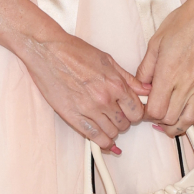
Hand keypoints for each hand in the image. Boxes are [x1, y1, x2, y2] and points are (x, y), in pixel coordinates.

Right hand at [22, 35, 147, 153]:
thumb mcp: (107, 59)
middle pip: (125, 123)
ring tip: (107, 122)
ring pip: (111, 132)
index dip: (136, 112)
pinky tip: (104, 141)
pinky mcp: (72, 116)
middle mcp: (104, 99)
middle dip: (124, 120)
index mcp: (115, 84)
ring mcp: (88, 110)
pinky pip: (94, 137)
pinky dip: (102, 142)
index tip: (131, 111)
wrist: (47, 50)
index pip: (137, 111)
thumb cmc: (73, 51)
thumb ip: (128, 78)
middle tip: (117, 114)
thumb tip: (146, 90)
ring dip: (112, 130)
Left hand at [137, 0, 193, 151]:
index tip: (142, 109)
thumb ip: (146, 68)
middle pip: (169, 118)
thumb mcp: (155, 42)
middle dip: (158, 122)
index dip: (145, 114)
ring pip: (189, 120)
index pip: (154, 110)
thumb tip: (141, 86)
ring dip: (177, 129)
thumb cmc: (183, 23)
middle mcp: (185, 85)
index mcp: (167, 75)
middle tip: (153, 116)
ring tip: (169, 128)